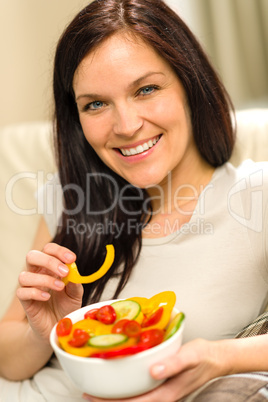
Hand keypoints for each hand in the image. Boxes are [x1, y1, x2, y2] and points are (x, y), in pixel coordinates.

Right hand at [17, 242, 83, 343]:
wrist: (58, 327)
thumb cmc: (66, 306)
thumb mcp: (75, 294)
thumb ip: (75, 281)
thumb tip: (73, 269)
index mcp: (50, 267)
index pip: (49, 249)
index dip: (59, 251)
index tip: (71, 258)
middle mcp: (37, 273)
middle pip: (32, 256)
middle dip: (49, 261)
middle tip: (64, 272)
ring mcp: (29, 286)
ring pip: (25, 274)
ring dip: (44, 279)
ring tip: (59, 287)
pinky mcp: (25, 301)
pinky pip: (22, 292)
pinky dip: (35, 292)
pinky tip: (47, 297)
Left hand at [82, 338, 229, 401]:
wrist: (216, 358)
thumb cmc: (203, 356)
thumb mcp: (190, 356)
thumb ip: (173, 364)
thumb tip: (153, 372)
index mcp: (166, 394)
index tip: (92, 397)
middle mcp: (161, 396)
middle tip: (87, 393)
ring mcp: (161, 392)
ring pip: (134, 399)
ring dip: (116, 397)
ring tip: (97, 389)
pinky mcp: (161, 384)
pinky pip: (140, 391)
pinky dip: (127, 388)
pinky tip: (120, 379)